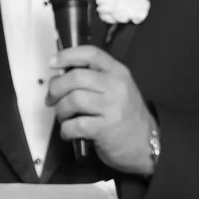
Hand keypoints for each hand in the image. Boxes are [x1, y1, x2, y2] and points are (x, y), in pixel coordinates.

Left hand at [48, 45, 156, 175]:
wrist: (146, 143)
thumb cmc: (126, 116)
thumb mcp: (117, 89)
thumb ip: (94, 79)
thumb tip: (59, 77)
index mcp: (118, 72)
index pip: (90, 54)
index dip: (67, 56)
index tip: (52, 63)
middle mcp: (116, 86)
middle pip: (76, 77)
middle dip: (56, 88)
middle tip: (52, 99)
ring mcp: (112, 107)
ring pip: (72, 100)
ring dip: (60, 110)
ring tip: (64, 117)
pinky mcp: (106, 129)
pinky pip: (74, 125)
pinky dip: (65, 130)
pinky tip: (70, 132)